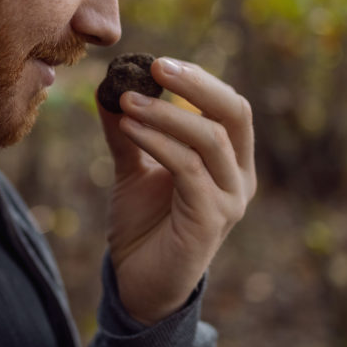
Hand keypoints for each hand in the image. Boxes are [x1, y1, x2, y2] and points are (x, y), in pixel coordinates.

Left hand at [98, 57, 255, 325]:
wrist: (137, 285)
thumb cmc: (143, 226)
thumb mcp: (133, 168)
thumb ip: (129, 130)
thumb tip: (108, 86)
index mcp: (230, 161)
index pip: (229, 106)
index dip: (199, 79)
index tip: (156, 61)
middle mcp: (238, 179)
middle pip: (234, 113)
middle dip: (196, 84)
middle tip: (154, 66)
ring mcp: (229, 201)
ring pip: (210, 139)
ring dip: (166, 114)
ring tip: (127, 101)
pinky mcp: (211, 221)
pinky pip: (188, 169)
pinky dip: (158, 142)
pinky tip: (128, 128)